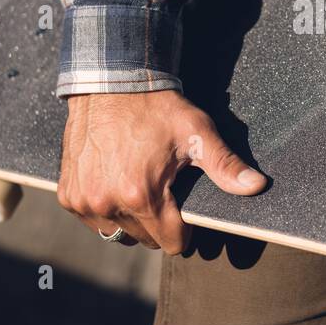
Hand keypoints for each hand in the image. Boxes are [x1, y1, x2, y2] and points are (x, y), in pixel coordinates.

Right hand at [57, 90, 265, 252]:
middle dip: (157, 221)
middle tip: (161, 188)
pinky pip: (93, 219)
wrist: (110, 81)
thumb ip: (225, 165)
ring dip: (129, 217)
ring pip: (118, 232)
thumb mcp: (196, 133)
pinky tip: (113, 180)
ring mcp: (84, 201)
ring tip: (136, 182)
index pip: (171, 243)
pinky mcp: (68, 195)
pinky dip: (104, 207)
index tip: (182, 207)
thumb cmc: (156, 107)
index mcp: (143, 196)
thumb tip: (256, 186)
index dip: (183, 228)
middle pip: (145, 240)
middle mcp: (109, 204)